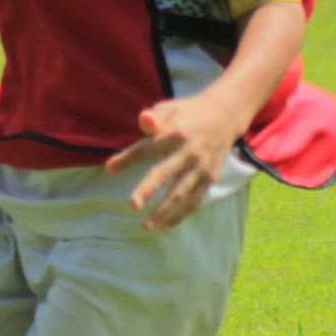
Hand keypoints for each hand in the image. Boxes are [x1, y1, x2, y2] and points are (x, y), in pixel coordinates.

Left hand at [106, 96, 242, 230]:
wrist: (225, 115)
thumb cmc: (186, 114)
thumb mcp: (168, 108)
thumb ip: (152, 118)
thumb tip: (143, 122)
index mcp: (174, 133)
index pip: (146, 149)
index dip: (128, 159)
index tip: (110, 169)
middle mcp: (188, 152)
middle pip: (165, 173)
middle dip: (149, 189)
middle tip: (132, 205)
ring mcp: (200, 167)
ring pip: (181, 193)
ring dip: (164, 211)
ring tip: (146, 227)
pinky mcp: (209, 177)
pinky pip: (195, 200)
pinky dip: (181, 214)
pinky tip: (165, 226)